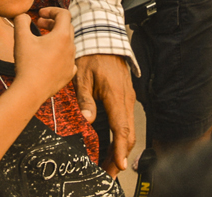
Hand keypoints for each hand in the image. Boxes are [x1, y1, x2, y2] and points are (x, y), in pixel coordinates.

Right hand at [10, 7, 75, 103]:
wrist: (31, 91)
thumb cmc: (27, 63)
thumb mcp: (21, 38)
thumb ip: (21, 21)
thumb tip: (23, 15)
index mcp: (62, 36)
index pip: (64, 14)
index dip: (52, 10)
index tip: (40, 14)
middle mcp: (71, 47)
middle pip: (66, 27)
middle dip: (53, 22)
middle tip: (39, 24)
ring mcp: (71, 61)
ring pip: (68, 43)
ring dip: (56, 38)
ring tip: (42, 41)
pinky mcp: (69, 74)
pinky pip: (68, 59)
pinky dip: (60, 54)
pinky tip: (50, 58)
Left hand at [75, 53, 137, 174]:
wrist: (104, 38)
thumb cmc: (92, 56)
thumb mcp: (83, 77)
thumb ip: (86, 100)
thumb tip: (88, 120)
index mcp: (116, 95)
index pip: (121, 128)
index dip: (121, 149)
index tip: (120, 166)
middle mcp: (126, 99)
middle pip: (128, 134)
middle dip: (120, 156)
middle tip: (109, 173)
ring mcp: (127, 98)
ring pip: (128, 129)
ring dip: (121, 148)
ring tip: (109, 165)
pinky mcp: (124, 98)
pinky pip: (125, 121)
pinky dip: (120, 137)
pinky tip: (112, 147)